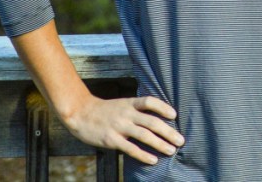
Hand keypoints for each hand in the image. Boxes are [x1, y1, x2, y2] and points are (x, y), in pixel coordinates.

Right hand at [62, 94, 183, 165]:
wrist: (80, 113)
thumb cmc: (105, 111)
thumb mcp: (121, 104)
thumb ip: (136, 110)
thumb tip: (157, 119)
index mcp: (129, 103)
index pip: (150, 101)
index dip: (163, 107)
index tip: (175, 115)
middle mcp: (126, 113)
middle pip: (152, 121)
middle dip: (168, 132)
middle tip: (181, 140)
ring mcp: (119, 126)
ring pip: (144, 135)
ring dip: (160, 144)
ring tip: (171, 150)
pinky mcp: (111, 139)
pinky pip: (131, 148)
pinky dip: (144, 155)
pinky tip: (153, 160)